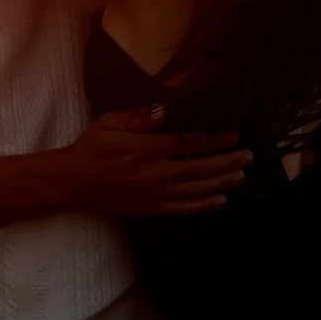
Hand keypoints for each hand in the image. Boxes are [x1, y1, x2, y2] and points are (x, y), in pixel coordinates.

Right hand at [62, 107, 251, 216]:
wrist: (71, 183)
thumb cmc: (90, 148)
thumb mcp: (109, 122)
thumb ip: (138, 116)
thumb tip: (164, 110)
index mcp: (146, 149)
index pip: (188, 144)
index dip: (214, 140)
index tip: (234, 136)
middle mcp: (155, 173)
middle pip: (200, 167)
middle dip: (227, 162)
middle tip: (249, 156)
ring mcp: (155, 193)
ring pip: (196, 189)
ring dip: (221, 182)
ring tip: (241, 175)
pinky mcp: (151, 208)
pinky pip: (183, 208)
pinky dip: (204, 204)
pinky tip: (220, 200)